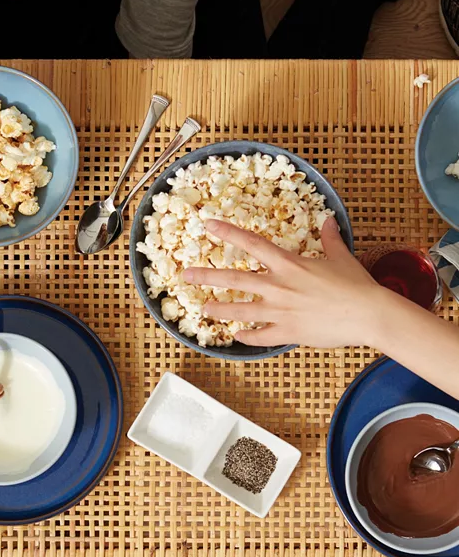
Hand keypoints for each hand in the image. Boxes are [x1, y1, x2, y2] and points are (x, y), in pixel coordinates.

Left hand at [183, 218, 387, 348]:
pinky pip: (259, 336)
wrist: (368, 314)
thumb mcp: (340, 257)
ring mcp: (279, 310)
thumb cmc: (356, 285)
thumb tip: (329, 220)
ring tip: (204, 310)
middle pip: (233, 278)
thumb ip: (329, 238)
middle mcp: (277, 286)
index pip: (251, 243)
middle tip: (187, 275)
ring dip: (219, 309)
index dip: (227, 232)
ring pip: (239, 310)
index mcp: (288, 264)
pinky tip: (236, 336)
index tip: (208, 225)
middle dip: (207, 276)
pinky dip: (247, 337)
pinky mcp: (286, 332)